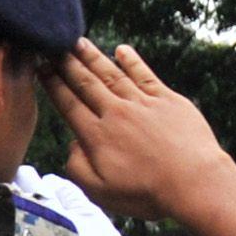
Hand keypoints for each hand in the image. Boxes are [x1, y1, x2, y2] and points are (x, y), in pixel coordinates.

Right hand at [44, 44, 235, 219]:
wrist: (193, 182)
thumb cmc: (148, 193)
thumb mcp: (101, 193)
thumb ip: (78, 168)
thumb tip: (73, 145)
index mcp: (98, 136)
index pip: (69, 104)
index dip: (53, 85)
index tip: (41, 68)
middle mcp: (116, 113)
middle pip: (86, 83)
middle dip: (67, 64)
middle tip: (52, 47)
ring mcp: (142, 103)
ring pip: (112, 74)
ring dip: (93, 57)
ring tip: (78, 42)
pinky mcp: (167, 99)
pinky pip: (145, 75)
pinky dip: (132, 61)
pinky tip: (122, 49)